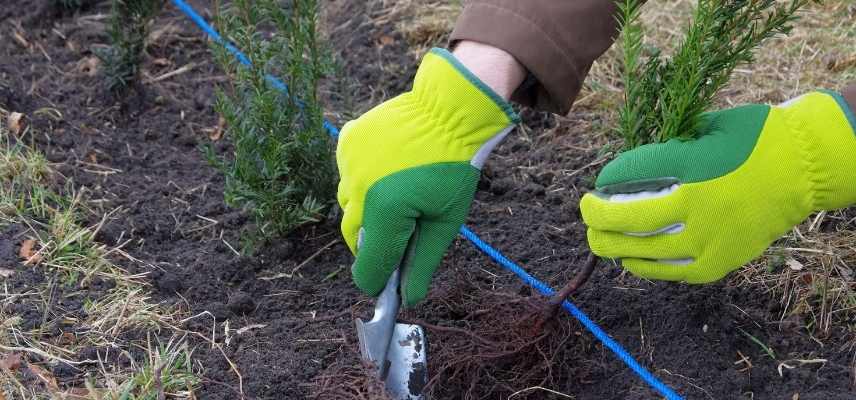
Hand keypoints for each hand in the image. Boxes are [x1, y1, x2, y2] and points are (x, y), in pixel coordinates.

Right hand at [337, 48, 518, 305]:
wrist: (449, 109)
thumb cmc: (454, 166)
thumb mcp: (445, 221)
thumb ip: (422, 262)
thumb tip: (409, 297)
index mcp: (385, 213)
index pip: (367, 268)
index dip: (378, 281)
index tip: (388, 283)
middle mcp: (358, 190)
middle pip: (354, 238)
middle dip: (375, 245)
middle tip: (400, 236)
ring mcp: (348, 164)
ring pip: (349, 205)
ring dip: (367, 211)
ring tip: (398, 194)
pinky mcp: (346, 143)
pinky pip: (348, 174)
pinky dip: (363, 180)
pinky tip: (388, 169)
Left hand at [581, 91, 855, 282]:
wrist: (803, 167)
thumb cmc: (752, 139)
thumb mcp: (705, 129)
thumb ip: (668, 149)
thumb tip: (629, 171)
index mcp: (691, 168)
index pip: (630, 177)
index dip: (606, 184)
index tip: (596, 185)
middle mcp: (697, 207)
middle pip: (629, 221)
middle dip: (597, 220)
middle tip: (587, 215)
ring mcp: (709, 239)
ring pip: (645, 251)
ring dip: (614, 246)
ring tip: (600, 240)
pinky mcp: (720, 261)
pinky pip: (672, 271)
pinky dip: (646, 267)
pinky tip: (630, 261)